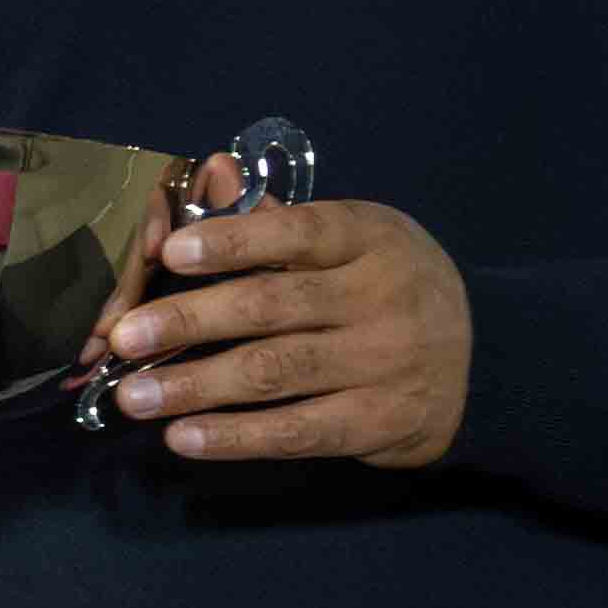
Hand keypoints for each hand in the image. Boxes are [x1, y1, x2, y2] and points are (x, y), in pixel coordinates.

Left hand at [100, 187, 472, 468]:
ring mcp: (384, 363)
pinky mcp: (381, 422)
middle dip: (190, 322)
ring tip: (133, 397)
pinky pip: (299, 431)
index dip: (233, 242)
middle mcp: (381, 298)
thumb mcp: (350, 240)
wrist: (484, 358)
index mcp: (369, 238)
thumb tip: (210, 169)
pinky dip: (237, 437)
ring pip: (277, 373)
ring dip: (196, 386)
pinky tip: (184, 437)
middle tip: (123, 338)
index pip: (297, 233)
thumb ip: (274, 217)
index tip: (170, 254)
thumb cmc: (387, 286)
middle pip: (273, 307)